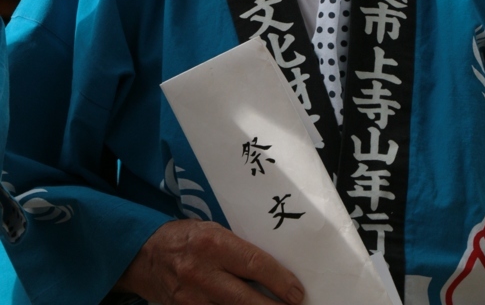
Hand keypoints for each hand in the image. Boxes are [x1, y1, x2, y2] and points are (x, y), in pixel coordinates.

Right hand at [115, 219, 304, 304]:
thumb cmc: (186, 237)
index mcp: (213, 243)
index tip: (297, 292)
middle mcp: (202, 272)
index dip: (280, 281)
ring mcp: (192, 298)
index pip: (255, 264)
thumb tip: (273, 267)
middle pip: (246, 299)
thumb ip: (238, 248)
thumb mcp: (213, 229)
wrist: (144, 255)